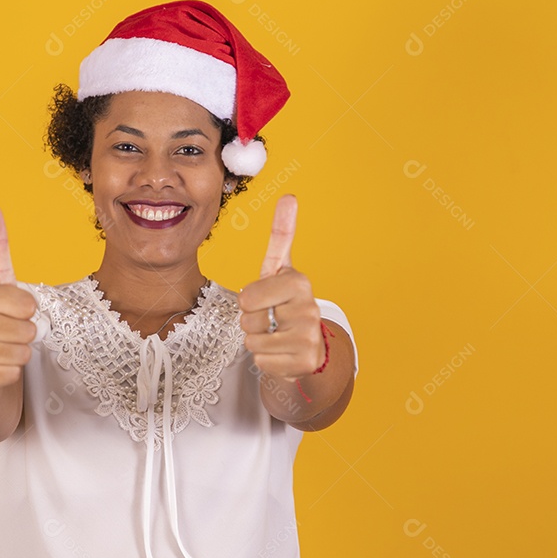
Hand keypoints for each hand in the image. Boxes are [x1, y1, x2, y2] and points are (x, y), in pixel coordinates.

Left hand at [238, 195, 323, 379]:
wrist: (306, 342)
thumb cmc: (284, 302)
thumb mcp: (278, 268)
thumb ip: (282, 234)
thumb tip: (290, 195)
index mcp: (298, 281)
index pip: (247, 297)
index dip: (249, 300)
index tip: (266, 299)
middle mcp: (308, 308)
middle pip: (247, 321)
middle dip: (251, 322)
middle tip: (269, 319)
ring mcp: (309, 337)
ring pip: (253, 343)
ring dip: (257, 342)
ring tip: (275, 335)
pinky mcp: (305, 362)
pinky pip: (262, 362)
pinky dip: (266, 361)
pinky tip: (282, 353)